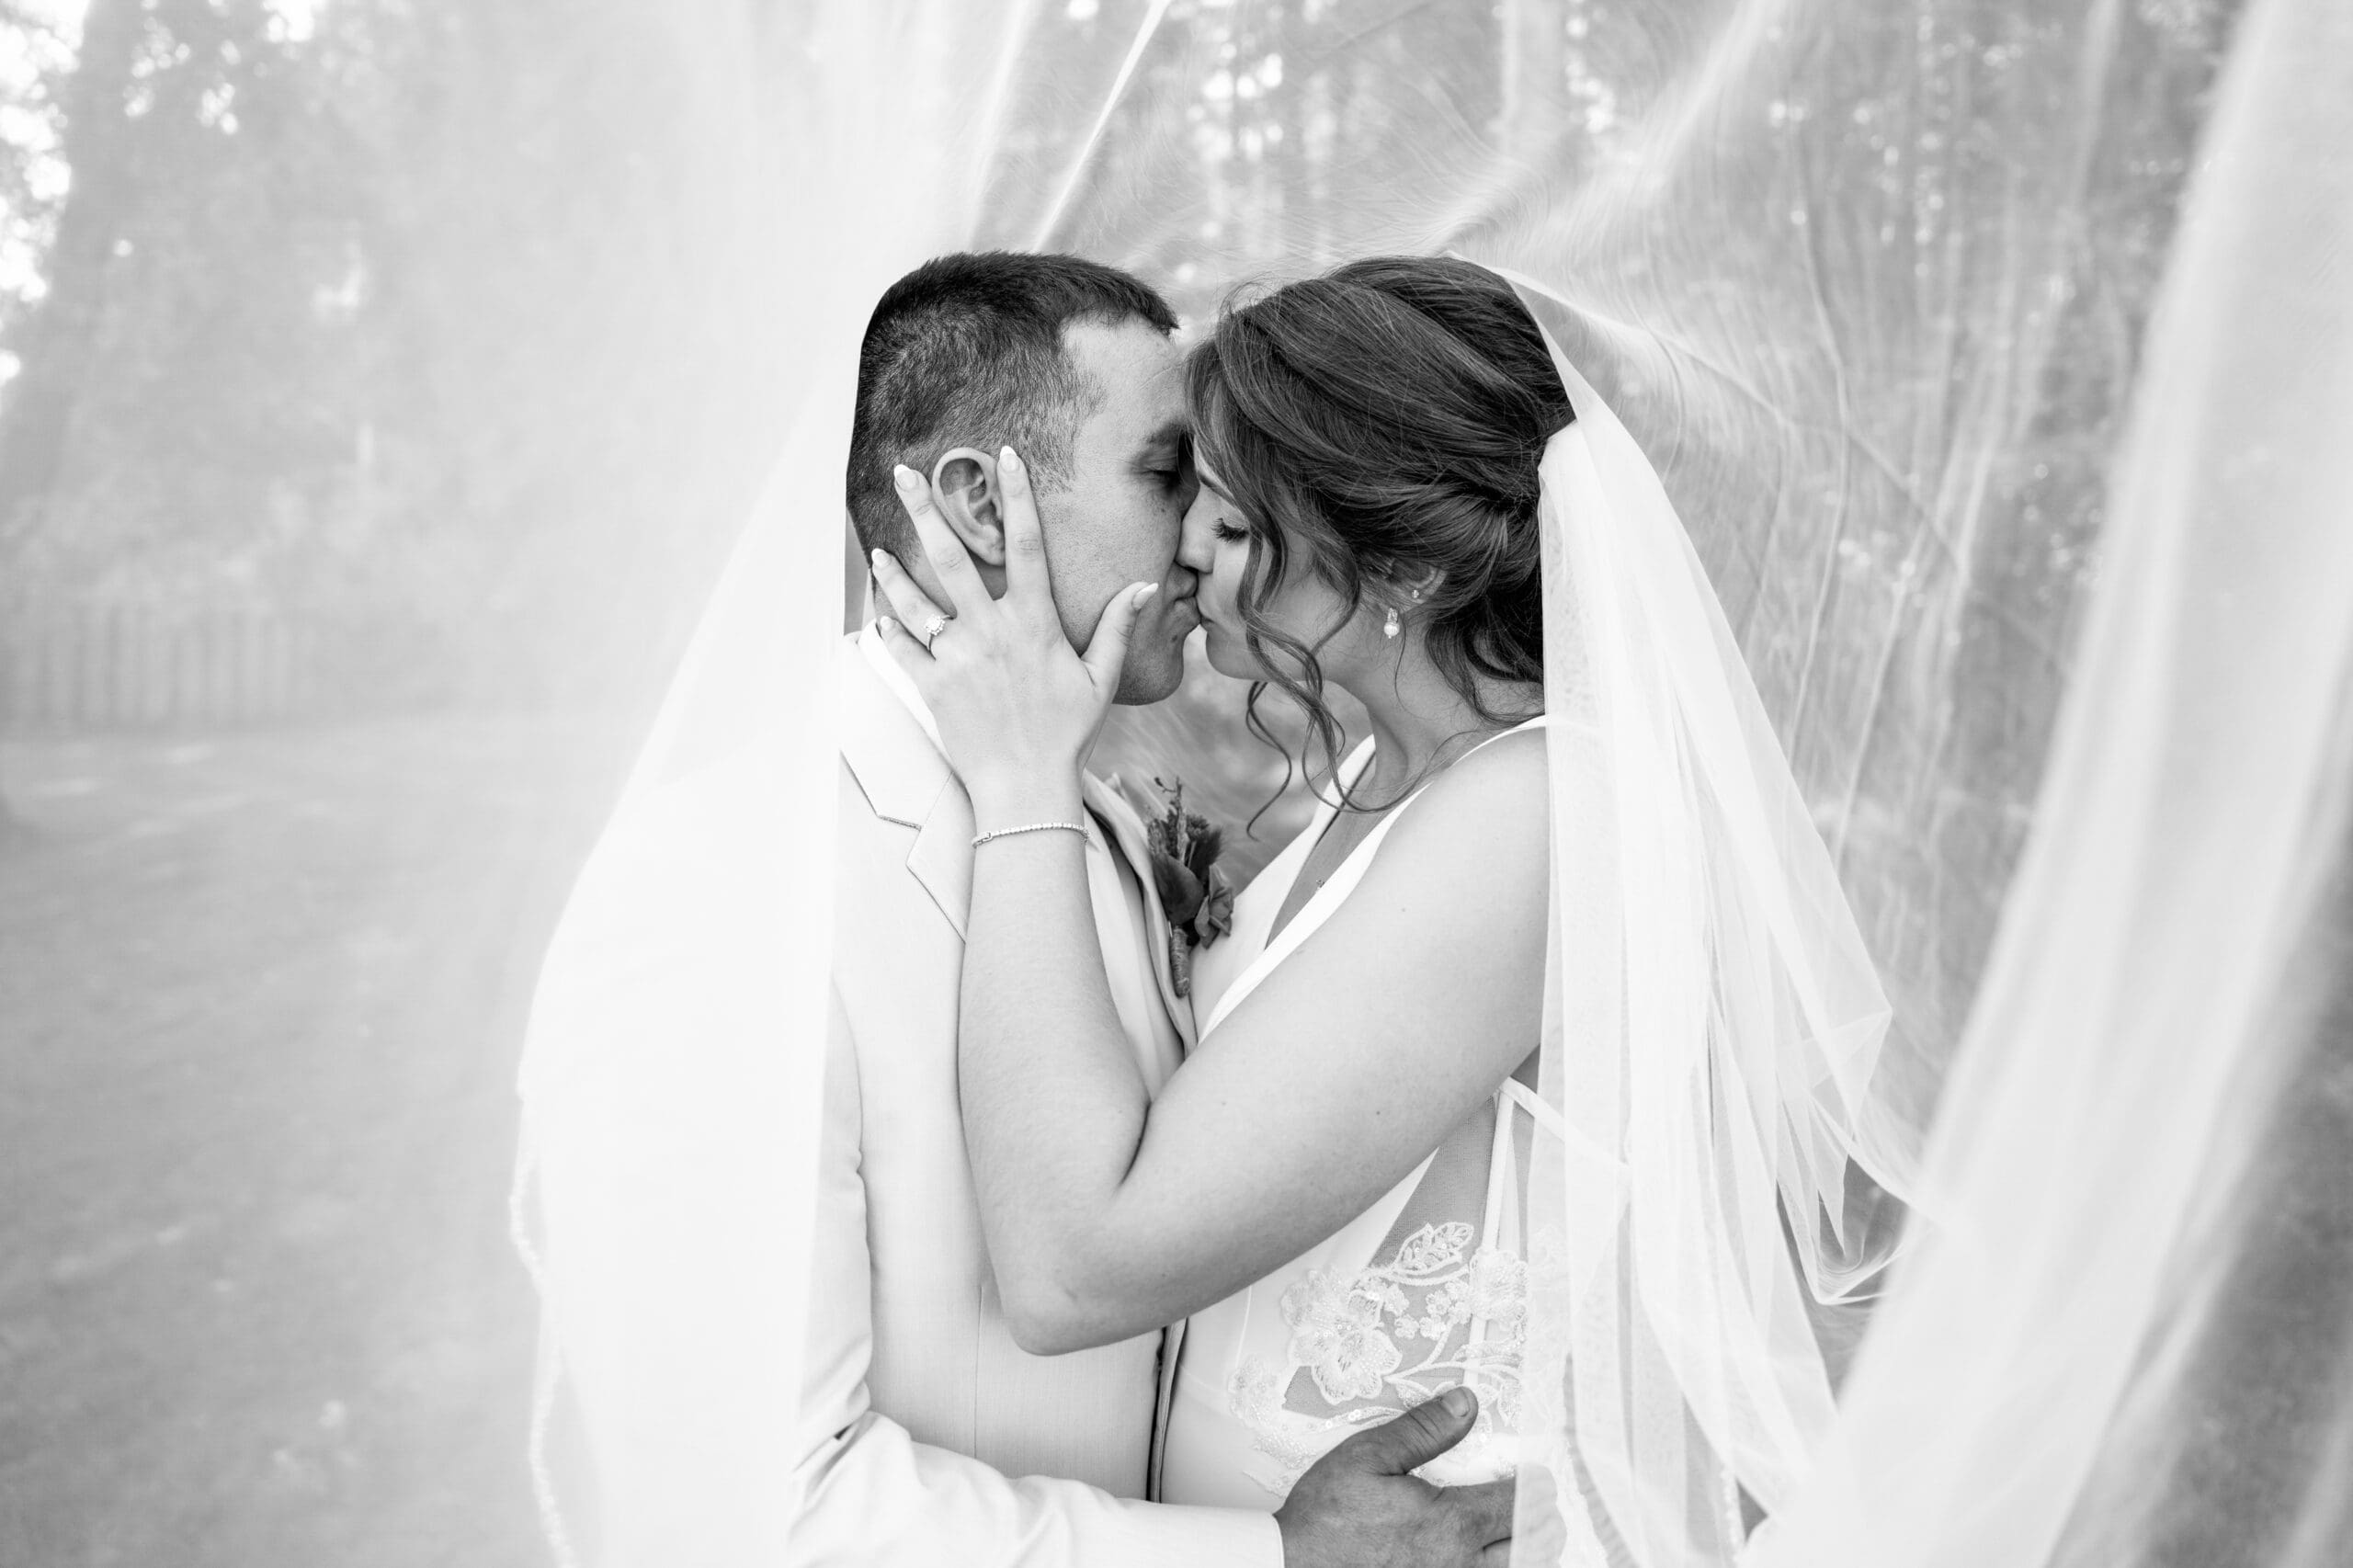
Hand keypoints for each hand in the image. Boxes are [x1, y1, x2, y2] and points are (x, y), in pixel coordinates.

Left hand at [871, 446, 1156, 817]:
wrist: (1025, 788)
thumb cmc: (1067, 735)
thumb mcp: (1101, 679)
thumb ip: (1118, 628)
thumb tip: (1144, 586)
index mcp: (1034, 623)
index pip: (1026, 544)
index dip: (1016, 496)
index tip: (1003, 456)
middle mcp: (990, 631)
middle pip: (952, 556)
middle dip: (927, 509)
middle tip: (904, 473)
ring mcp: (957, 657)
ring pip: (915, 599)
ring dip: (893, 569)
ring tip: (877, 546)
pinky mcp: (932, 686)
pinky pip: (903, 648)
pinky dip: (889, 627)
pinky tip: (880, 609)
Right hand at [1276, 1389, 1515, 1567]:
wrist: (1294, 1566)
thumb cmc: (1327, 1518)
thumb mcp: (1368, 1458)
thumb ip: (1423, 1431)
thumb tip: (1467, 1404)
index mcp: (1451, 1524)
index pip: (1519, 1505)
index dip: (1534, 1486)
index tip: (1536, 1473)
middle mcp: (1460, 1565)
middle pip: (1529, 1547)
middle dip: (1540, 1522)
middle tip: (1539, 1503)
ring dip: (1523, 1550)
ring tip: (1520, 1531)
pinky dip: (1496, 1566)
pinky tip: (1484, 1554)